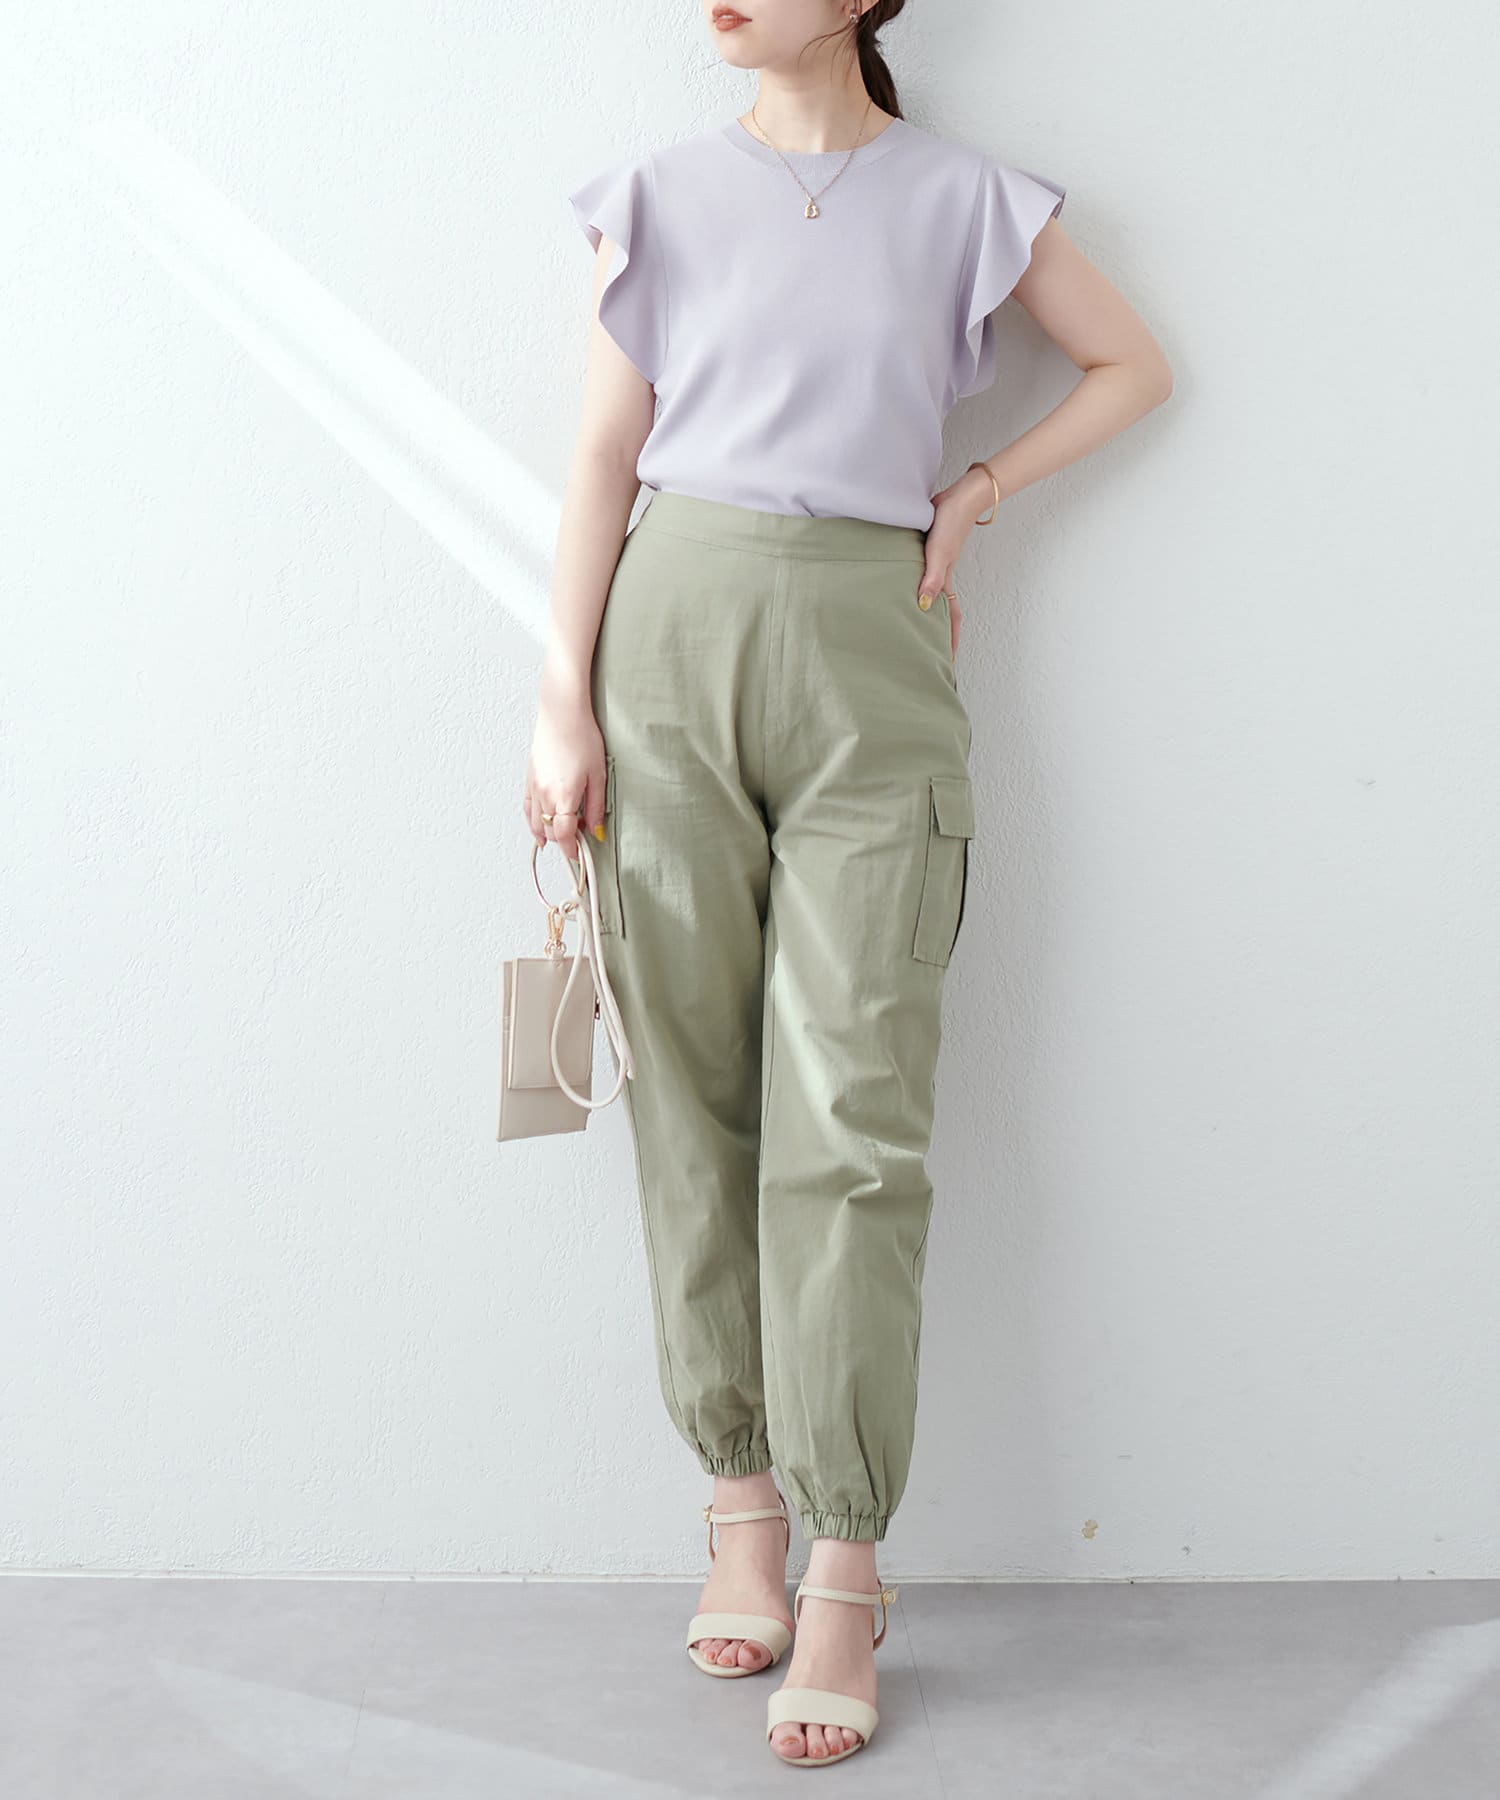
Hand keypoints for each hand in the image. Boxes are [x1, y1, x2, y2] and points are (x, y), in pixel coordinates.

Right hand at [525, 695, 606, 865]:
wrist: (562, 714)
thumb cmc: (583, 739)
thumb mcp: (598, 776)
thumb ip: (596, 807)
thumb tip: (596, 831)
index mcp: (564, 797)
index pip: (565, 835)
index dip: (572, 851)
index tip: (579, 858)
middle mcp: (545, 795)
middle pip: (551, 832)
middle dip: (564, 842)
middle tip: (580, 842)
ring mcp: (534, 787)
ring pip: (536, 823)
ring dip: (548, 834)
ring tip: (562, 838)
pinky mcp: (529, 779)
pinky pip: (527, 808)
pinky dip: (532, 822)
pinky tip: (538, 829)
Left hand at [919, 466, 993, 659]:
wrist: (960, 495)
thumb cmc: (951, 522)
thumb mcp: (939, 552)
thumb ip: (931, 578)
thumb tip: (923, 606)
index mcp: (944, 580)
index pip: (948, 618)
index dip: (949, 640)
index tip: (947, 663)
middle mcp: (941, 576)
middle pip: (941, 612)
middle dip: (938, 634)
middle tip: (928, 653)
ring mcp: (936, 564)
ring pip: (932, 596)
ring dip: (928, 613)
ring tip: (915, 629)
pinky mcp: (929, 551)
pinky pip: (925, 578)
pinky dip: (920, 589)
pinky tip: (907, 589)